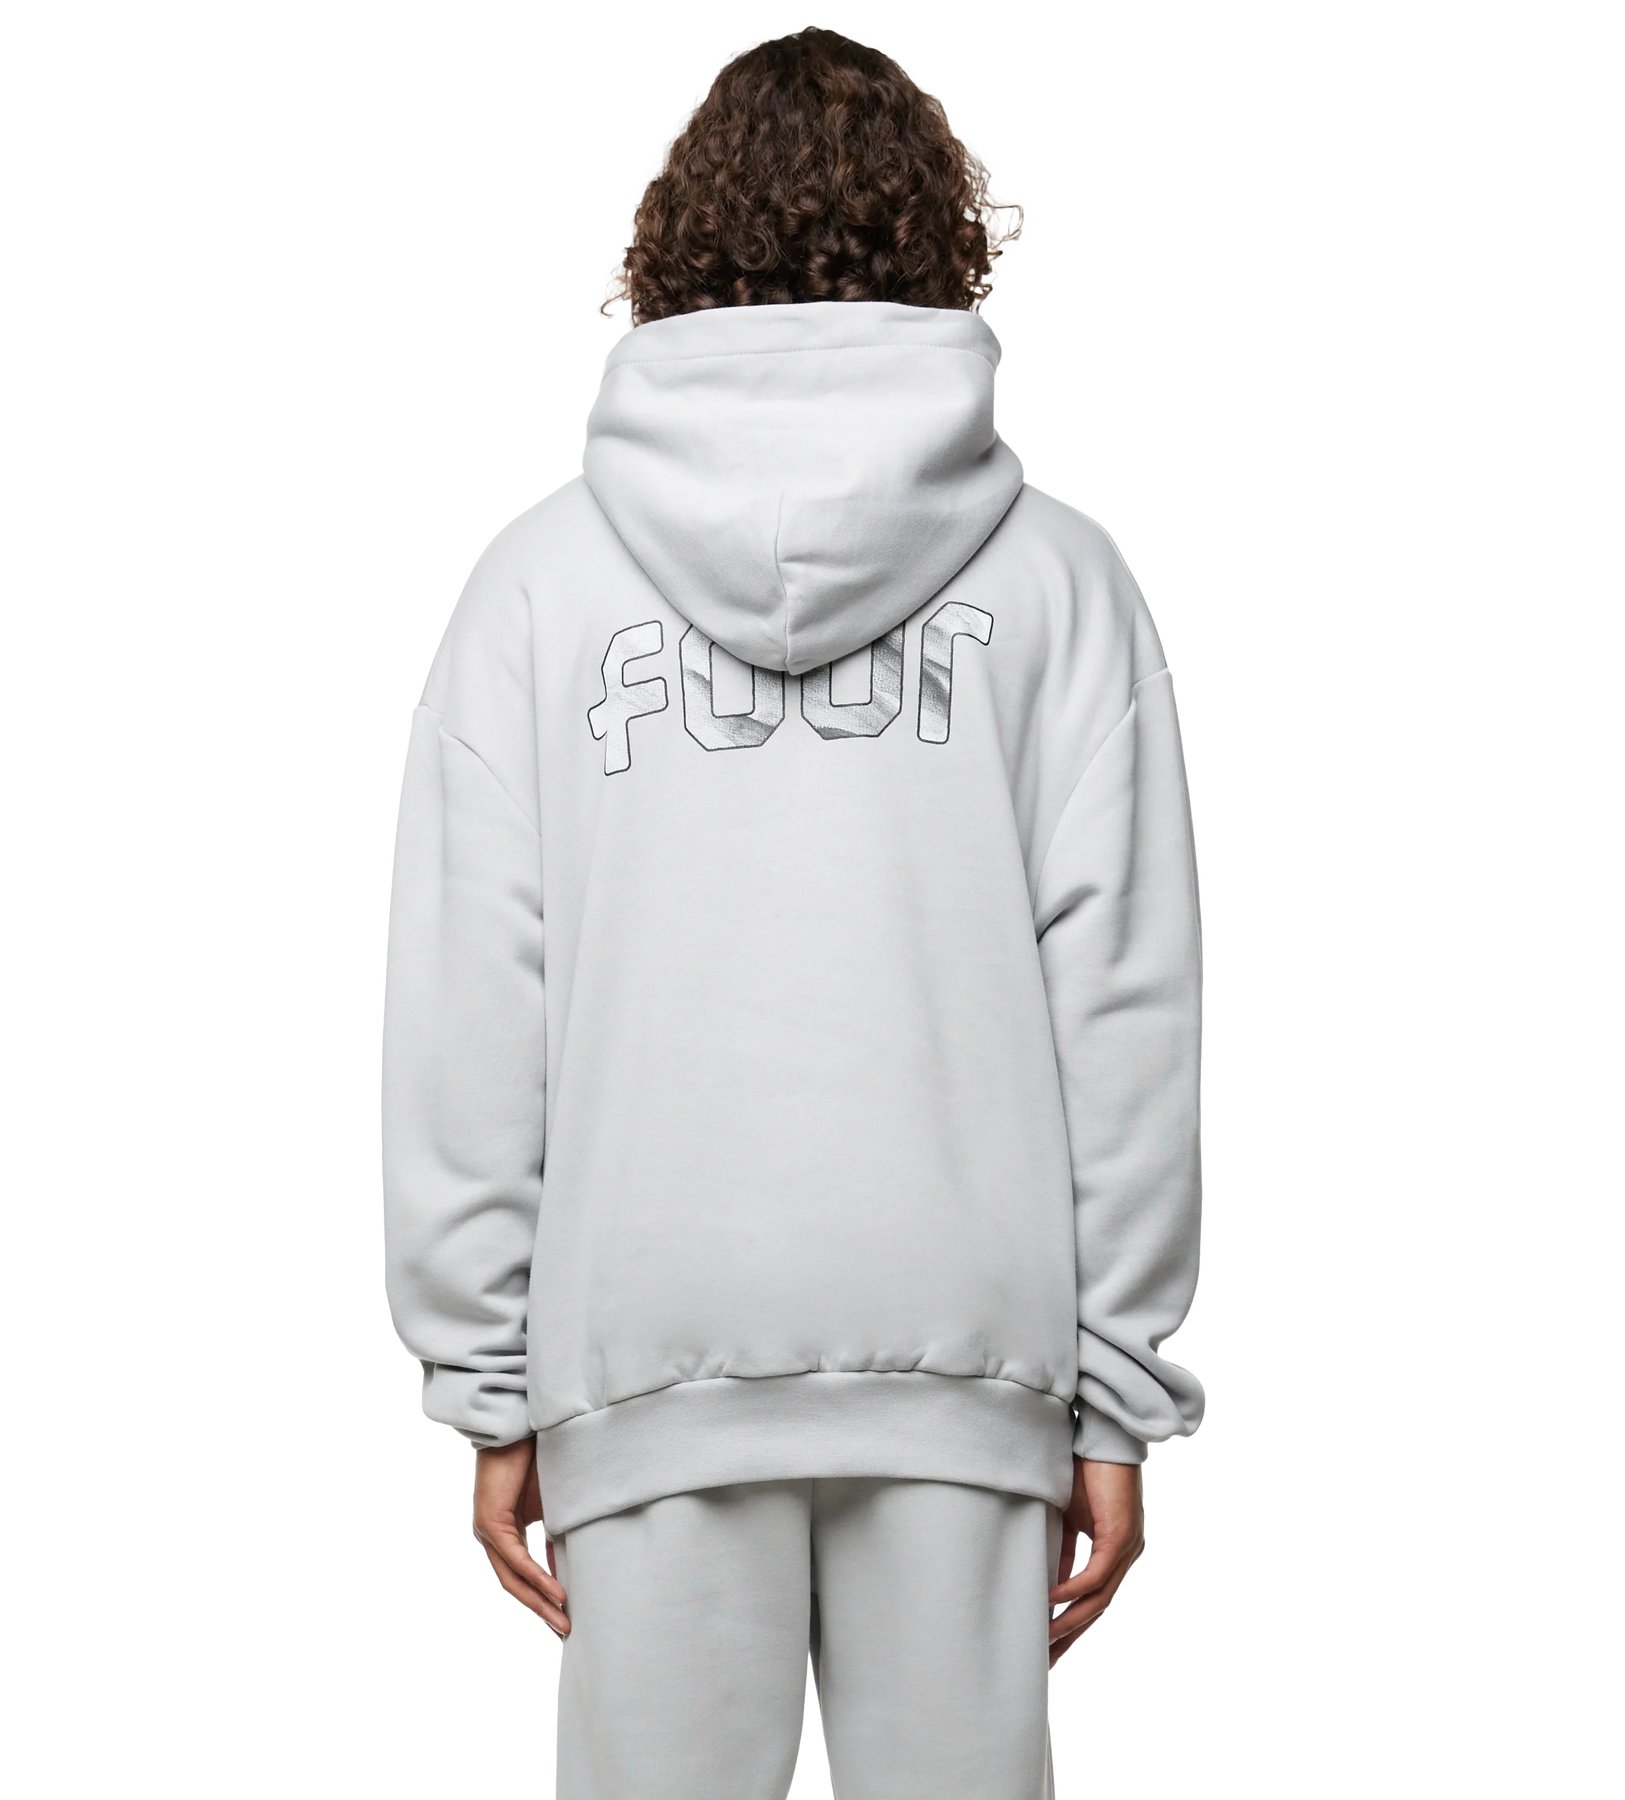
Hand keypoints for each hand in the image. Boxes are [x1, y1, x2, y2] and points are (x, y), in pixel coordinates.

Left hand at [470, 1438, 569, 1634]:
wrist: (521, 1427)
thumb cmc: (537, 1459)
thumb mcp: (553, 1505)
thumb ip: (557, 1533)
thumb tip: (570, 1564)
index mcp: (504, 1532)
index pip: (522, 1574)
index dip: (544, 1596)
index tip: (566, 1614)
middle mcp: (491, 1536)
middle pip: (515, 1584)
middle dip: (542, 1610)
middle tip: (566, 1631)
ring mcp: (487, 1531)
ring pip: (513, 1578)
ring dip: (540, 1601)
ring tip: (564, 1620)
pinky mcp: (490, 1524)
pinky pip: (515, 1560)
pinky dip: (537, 1577)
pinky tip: (556, 1592)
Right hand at [1048, 1457, 1145, 1669]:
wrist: (1102, 1438)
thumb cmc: (1085, 1471)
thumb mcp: (1069, 1518)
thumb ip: (1065, 1550)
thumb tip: (1047, 1582)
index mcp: (1114, 1554)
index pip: (1092, 1601)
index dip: (1071, 1626)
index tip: (1048, 1648)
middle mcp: (1125, 1557)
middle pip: (1096, 1610)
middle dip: (1069, 1638)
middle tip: (1045, 1663)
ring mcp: (1126, 1550)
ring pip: (1098, 1599)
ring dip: (1070, 1622)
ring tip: (1044, 1640)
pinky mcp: (1120, 1537)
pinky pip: (1095, 1575)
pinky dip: (1073, 1591)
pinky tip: (1051, 1601)